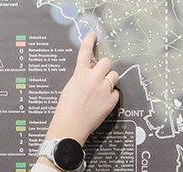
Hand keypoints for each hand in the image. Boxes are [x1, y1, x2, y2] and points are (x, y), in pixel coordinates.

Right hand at [45, 31, 120, 145]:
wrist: (70, 126)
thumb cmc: (66, 109)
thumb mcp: (70, 87)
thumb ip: (81, 76)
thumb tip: (91, 71)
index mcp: (80, 74)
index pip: (85, 52)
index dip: (89, 41)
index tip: (93, 35)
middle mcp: (93, 78)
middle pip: (106, 62)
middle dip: (104, 68)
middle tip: (99, 76)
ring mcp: (103, 89)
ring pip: (113, 76)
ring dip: (109, 80)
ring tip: (101, 90)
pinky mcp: (110, 100)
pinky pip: (115, 92)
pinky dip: (111, 95)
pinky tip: (102, 102)